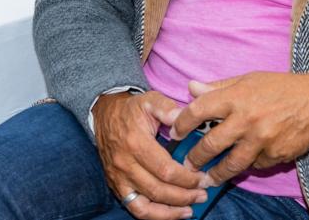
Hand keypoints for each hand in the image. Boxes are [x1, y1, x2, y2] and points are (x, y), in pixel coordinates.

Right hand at [91, 91, 207, 218]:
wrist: (104, 114)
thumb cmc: (132, 109)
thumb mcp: (150, 100)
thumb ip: (166, 108)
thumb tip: (181, 118)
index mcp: (136, 143)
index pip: (166, 170)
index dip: (187, 179)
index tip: (203, 179)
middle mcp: (125, 164)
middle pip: (159, 190)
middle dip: (185, 196)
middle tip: (203, 194)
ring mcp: (119, 177)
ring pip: (147, 205)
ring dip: (172, 210)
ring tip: (191, 208)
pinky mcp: (117, 186)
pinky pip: (135, 208)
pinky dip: (155, 215)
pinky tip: (172, 213)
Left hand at [170, 72, 308, 186]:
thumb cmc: (279, 88)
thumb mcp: (247, 80)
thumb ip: (217, 87)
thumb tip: (190, 88)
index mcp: (235, 98)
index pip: (198, 111)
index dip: (181, 123)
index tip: (173, 132)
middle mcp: (246, 121)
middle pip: (211, 144)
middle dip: (195, 157)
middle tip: (185, 164)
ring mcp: (261, 141)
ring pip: (231, 164)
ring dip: (216, 174)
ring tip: (206, 179)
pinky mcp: (275, 156)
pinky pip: (254, 166)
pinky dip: (246, 166)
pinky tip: (241, 165)